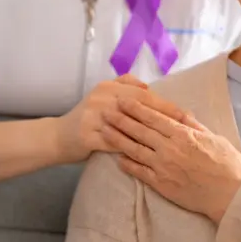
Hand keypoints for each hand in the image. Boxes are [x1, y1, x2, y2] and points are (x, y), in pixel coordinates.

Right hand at [57, 75, 186, 163]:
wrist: (56, 137)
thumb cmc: (86, 119)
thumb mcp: (102, 96)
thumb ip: (123, 86)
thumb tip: (147, 86)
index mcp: (108, 88)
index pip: (142, 94)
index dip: (164, 104)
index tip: (183, 113)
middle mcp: (101, 98)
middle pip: (138, 106)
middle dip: (163, 116)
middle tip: (184, 127)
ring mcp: (93, 116)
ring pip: (128, 125)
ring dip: (151, 134)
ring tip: (170, 142)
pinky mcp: (86, 135)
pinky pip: (114, 143)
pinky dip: (131, 148)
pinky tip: (147, 156)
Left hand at [101, 96, 240, 223]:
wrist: (231, 195)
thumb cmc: (227, 164)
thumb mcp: (213, 137)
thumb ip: (194, 125)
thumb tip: (180, 112)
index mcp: (182, 134)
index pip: (153, 117)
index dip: (136, 108)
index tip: (123, 100)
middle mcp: (169, 149)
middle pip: (139, 130)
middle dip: (121, 119)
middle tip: (106, 110)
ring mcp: (163, 167)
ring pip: (134, 149)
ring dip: (118, 139)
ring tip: (104, 130)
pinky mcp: (161, 185)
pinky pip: (139, 172)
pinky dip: (127, 164)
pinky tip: (117, 158)